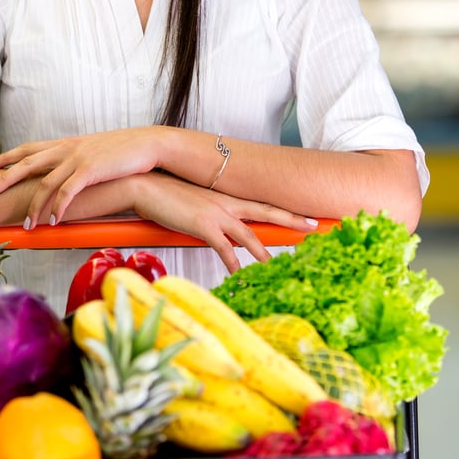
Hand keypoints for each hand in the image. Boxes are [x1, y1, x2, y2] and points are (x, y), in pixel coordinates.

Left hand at [0, 128, 160, 227]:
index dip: (7, 156)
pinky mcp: (90, 170)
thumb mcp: (94, 150)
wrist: (147, 144)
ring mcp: (78, 158)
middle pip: (27, 163)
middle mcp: (67, 148)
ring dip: (33, 207)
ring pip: (45, 183)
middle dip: (5, 178)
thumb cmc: (123, 150)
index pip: (29, 148)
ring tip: (26, 225)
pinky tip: (52, 222)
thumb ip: (76, 158)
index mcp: (66, 142)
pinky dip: (57, 209)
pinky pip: (67, 193)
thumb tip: (65, 171)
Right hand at [131, 172, 316, 272]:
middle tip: (313, 226)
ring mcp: (216, 213)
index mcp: (226, 198)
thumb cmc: (165, 196)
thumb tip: (219, 235)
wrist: (145, 186)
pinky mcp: (202, 225)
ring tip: (276, 264)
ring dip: (263, 251)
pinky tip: (238, 273)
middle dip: (291, 220)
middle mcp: (226, 203)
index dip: (285, 210)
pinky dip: (232, 261)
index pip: (262, 204)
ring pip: (248, 234)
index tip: (304, 215)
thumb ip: (211, 217)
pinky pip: (223, 247)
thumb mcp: (194, 205)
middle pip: (266, 212)